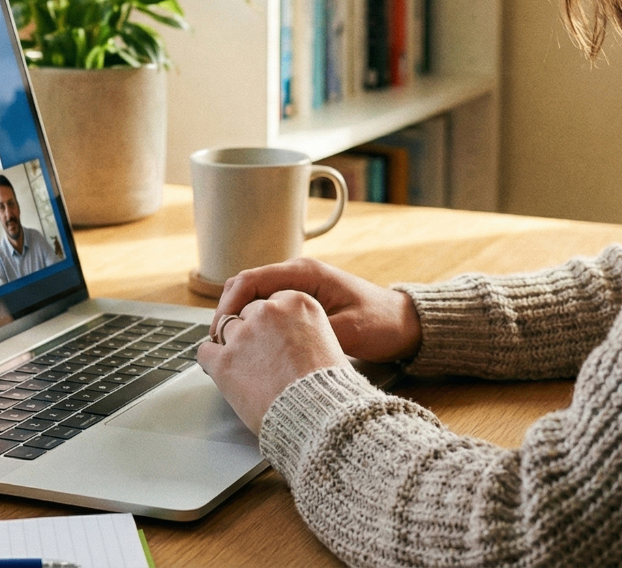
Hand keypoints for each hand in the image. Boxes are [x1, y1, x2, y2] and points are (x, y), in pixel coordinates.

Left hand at [198, 290, 349, 432]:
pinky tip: (224, 373)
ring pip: (225, 330)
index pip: (270, 302)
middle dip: (251, 332)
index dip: (270, 322)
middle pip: (247, 313)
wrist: (319, 417)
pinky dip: (212, 362)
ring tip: (244, 368)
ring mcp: (244, 335)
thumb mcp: (327, 342)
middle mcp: (269, 312)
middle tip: (258, 355)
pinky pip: (205, 352)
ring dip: (232, 347)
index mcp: (297, 303)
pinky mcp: (224, 361)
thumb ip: (302, 330)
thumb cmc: (328, 389)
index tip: (271, 336)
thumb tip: (286, 336)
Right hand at [212, 257, 422, 362]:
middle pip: (245, 287)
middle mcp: (298, 276)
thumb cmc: (382, 323)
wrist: (405, 324)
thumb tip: (276, 343)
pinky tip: (250, 346)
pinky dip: (253, 324)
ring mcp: (298, 289)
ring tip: (229, 348)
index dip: (229, 304)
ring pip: (254, 299)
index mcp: (305, 273)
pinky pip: (267, 309)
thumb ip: (311, 333)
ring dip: (238, 320)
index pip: (251, 279)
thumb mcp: (348, 331)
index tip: (219, 330)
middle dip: (227, 313)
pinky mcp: (301, 303)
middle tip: (217, 343)